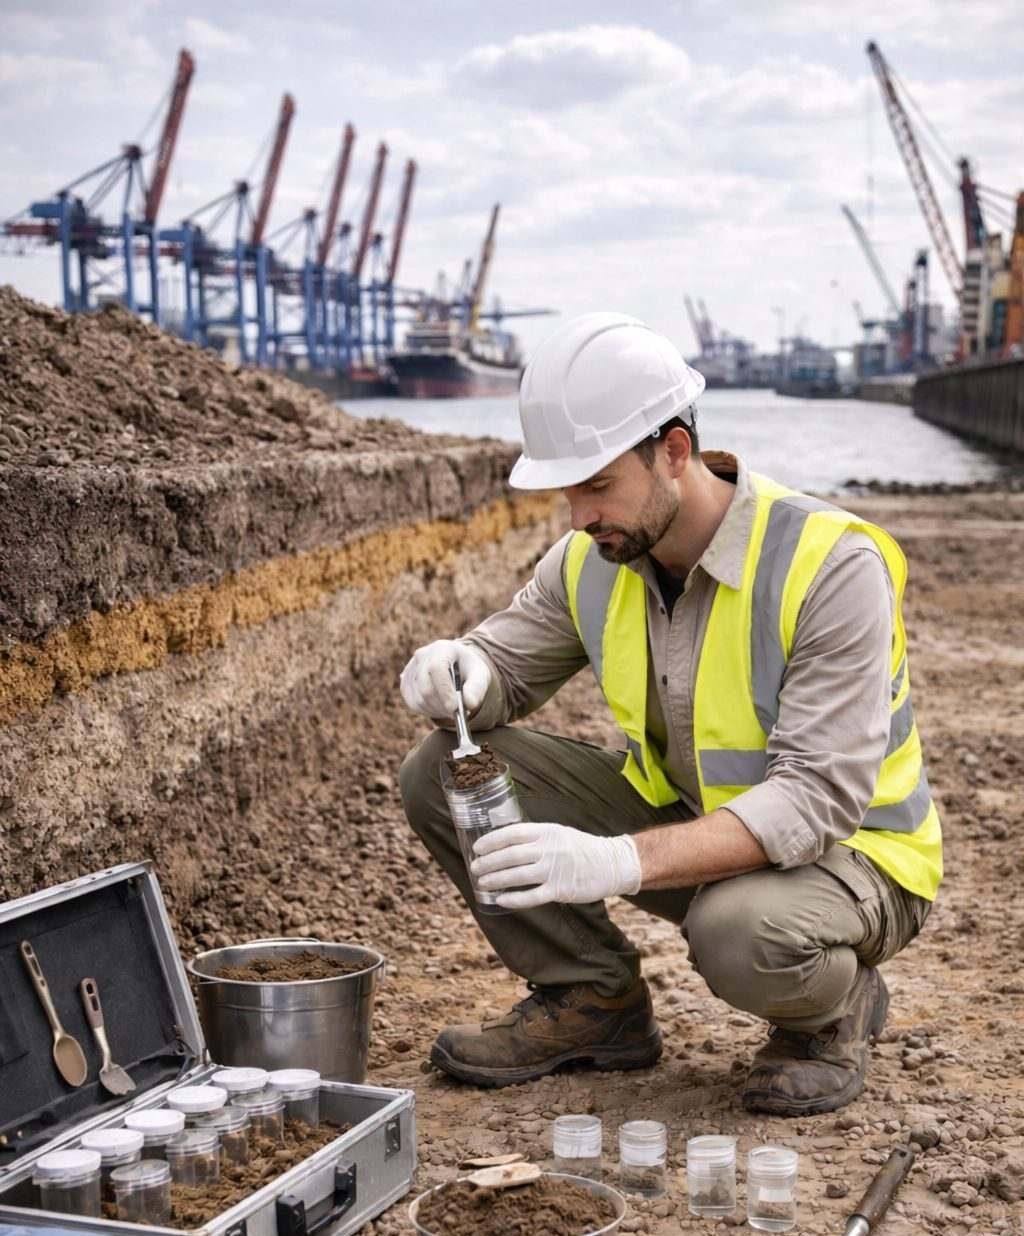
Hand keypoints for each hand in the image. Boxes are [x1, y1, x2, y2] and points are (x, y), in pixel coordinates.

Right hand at [399, 639, 491, 719]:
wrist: (456, 666)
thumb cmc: (469, 670)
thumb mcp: (480, 675)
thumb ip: (477, 688)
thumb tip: (469, 704)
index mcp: (442, 648)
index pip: (437, 668)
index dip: (444, 690)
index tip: (454, 708)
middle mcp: (422, 655)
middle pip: (426, 687)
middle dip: (442, 705)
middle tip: (456, 714)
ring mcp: (411, 668)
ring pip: (419, 698)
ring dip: (436, 710)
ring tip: (450, 708)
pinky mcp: (405, 682)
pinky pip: (413, 703)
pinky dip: (427, 710)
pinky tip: (439, 706)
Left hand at [471, 822, 641, 909]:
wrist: (611, 863)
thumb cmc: (581, 848)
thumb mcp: (558, 833)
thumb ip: (536, 837)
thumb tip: (506, 843)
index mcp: (546, 831)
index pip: (511, 834)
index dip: (491, 841)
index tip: (477, 848)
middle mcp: (548, 849)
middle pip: (510, 855)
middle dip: (488, 863)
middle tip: (475, 868)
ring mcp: (554, 870)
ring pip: (517, 875)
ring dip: (496, 880)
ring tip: (482, 884)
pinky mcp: (560, 890)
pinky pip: (532, 896)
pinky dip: (514, 898)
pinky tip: (501, 899)